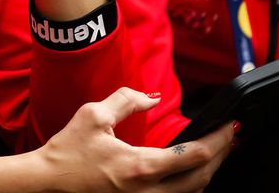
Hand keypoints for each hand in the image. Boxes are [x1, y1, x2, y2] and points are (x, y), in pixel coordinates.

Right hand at [35, 88, 233, 192]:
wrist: (48, 182)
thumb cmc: (69, 151)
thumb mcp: (94, 115)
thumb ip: (127, 100)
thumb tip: (152, 96)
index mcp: (140, 166)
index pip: (195, 155)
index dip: (219, 140)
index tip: (231, 127)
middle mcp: (148, 191)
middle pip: (202, 178)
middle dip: (221, 156)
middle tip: (230, 138)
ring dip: (208, 172)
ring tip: (216, 152)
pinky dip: (190, 185)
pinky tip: (191, 171)